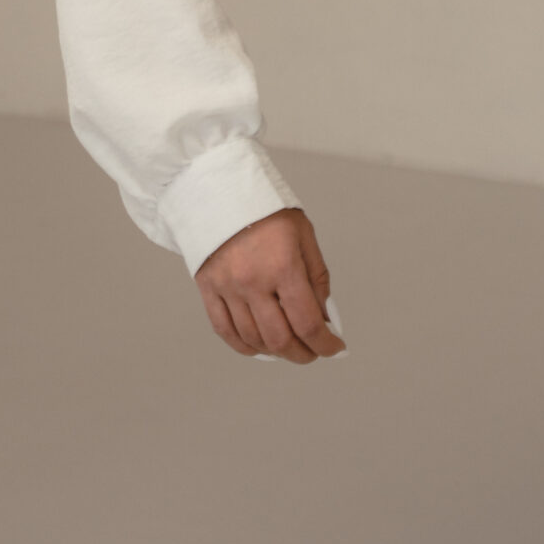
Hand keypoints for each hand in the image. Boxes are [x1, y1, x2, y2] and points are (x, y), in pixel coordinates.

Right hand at [195, 206, 344, 362]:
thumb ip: (317, 278)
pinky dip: (245, 347)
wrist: (222, 190)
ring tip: (290, 347)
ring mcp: (227, 288)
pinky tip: (260, 346)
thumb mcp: (304, 235)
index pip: (307, 322)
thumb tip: (325, 317)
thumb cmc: (267, 210)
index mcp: (283, 265)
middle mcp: (253, 281)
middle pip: (280, 339)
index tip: (335, 347)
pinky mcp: (208, 289)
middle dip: (303, 354)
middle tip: (314, 352)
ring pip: (253, 340)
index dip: (325, 344)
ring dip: (276, 353)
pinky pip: (225, 331)